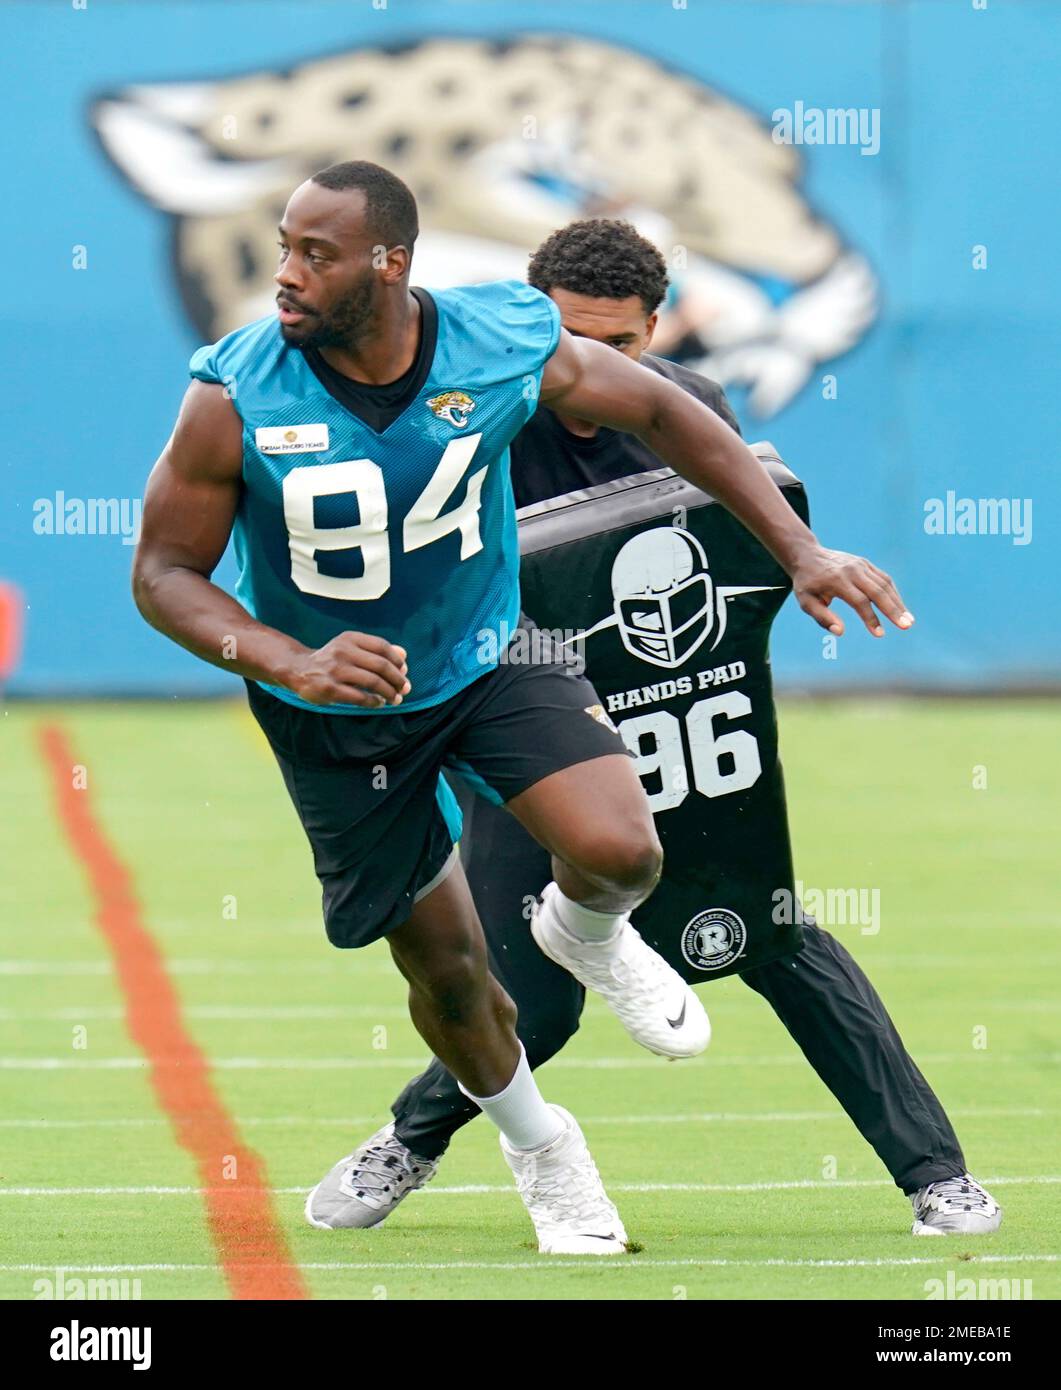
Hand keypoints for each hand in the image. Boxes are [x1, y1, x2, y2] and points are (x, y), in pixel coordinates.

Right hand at [287, 632, 410, 706]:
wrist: (298, 669)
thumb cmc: (332, 660)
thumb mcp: (351, 648)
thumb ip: (376, 650)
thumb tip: (403, 654)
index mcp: (350, 638)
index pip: (382, 647)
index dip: (397, 661)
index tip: (404, 671)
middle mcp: (343, 651)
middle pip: (381, 665)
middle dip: (397, 679)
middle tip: (405, 688)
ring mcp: (336, 670)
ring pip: (373, 682)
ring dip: (389, 692)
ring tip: (395, 699)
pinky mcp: (330, 689)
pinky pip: (360, 697)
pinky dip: (374, 701)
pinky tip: (379, 703)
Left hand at [790, 547, 913, 637]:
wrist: (808, 556)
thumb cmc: (807, 584)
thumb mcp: (806, 602)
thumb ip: (822, 617)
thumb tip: (840, 632)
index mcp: (837, 580)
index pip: (859, 601)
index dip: (870, 618)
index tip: (880, 634)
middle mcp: (852, 571)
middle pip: (878, 591)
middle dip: (893, 610)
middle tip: (907, 626)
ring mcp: (861, 565)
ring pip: (885, 584)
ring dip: (898, 603)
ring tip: (908, 620)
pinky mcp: (866, 564)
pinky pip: (883, 578)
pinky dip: (893, 593)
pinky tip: (899, 607)